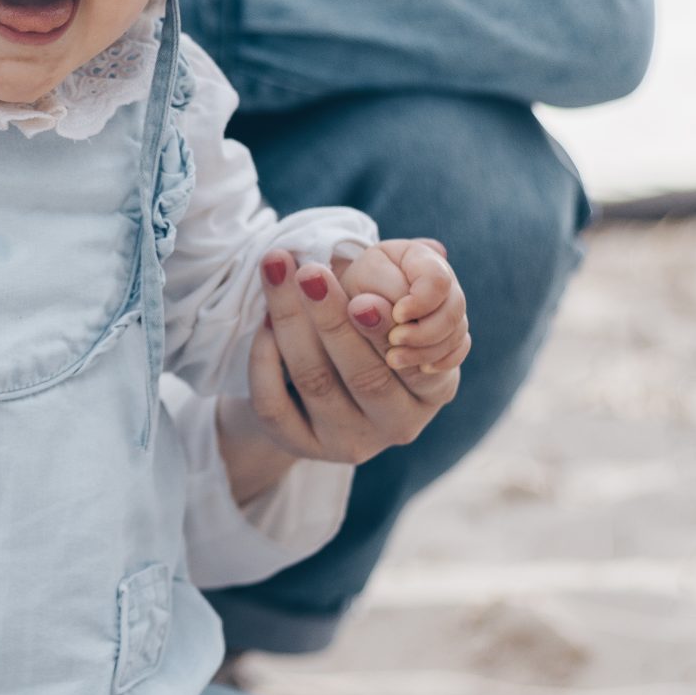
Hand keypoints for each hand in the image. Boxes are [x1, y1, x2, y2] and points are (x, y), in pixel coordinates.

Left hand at [219, 245, 465, 483]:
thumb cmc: (363, 332)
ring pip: (315, 382)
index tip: (363, 298)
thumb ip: (407, 281)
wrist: (310, 390)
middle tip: (310, 273)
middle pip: (364, 375)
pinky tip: (262, 321)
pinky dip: (265, 359)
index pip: (414, 365)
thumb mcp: (392, 309)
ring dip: (292, 323)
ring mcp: (346, 441)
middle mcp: (396, 424)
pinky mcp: (298, 445)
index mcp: (431, 389)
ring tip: (277, 273)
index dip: (385, 332)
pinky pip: (274, 405)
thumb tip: (433, 248)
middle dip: (333, 320)